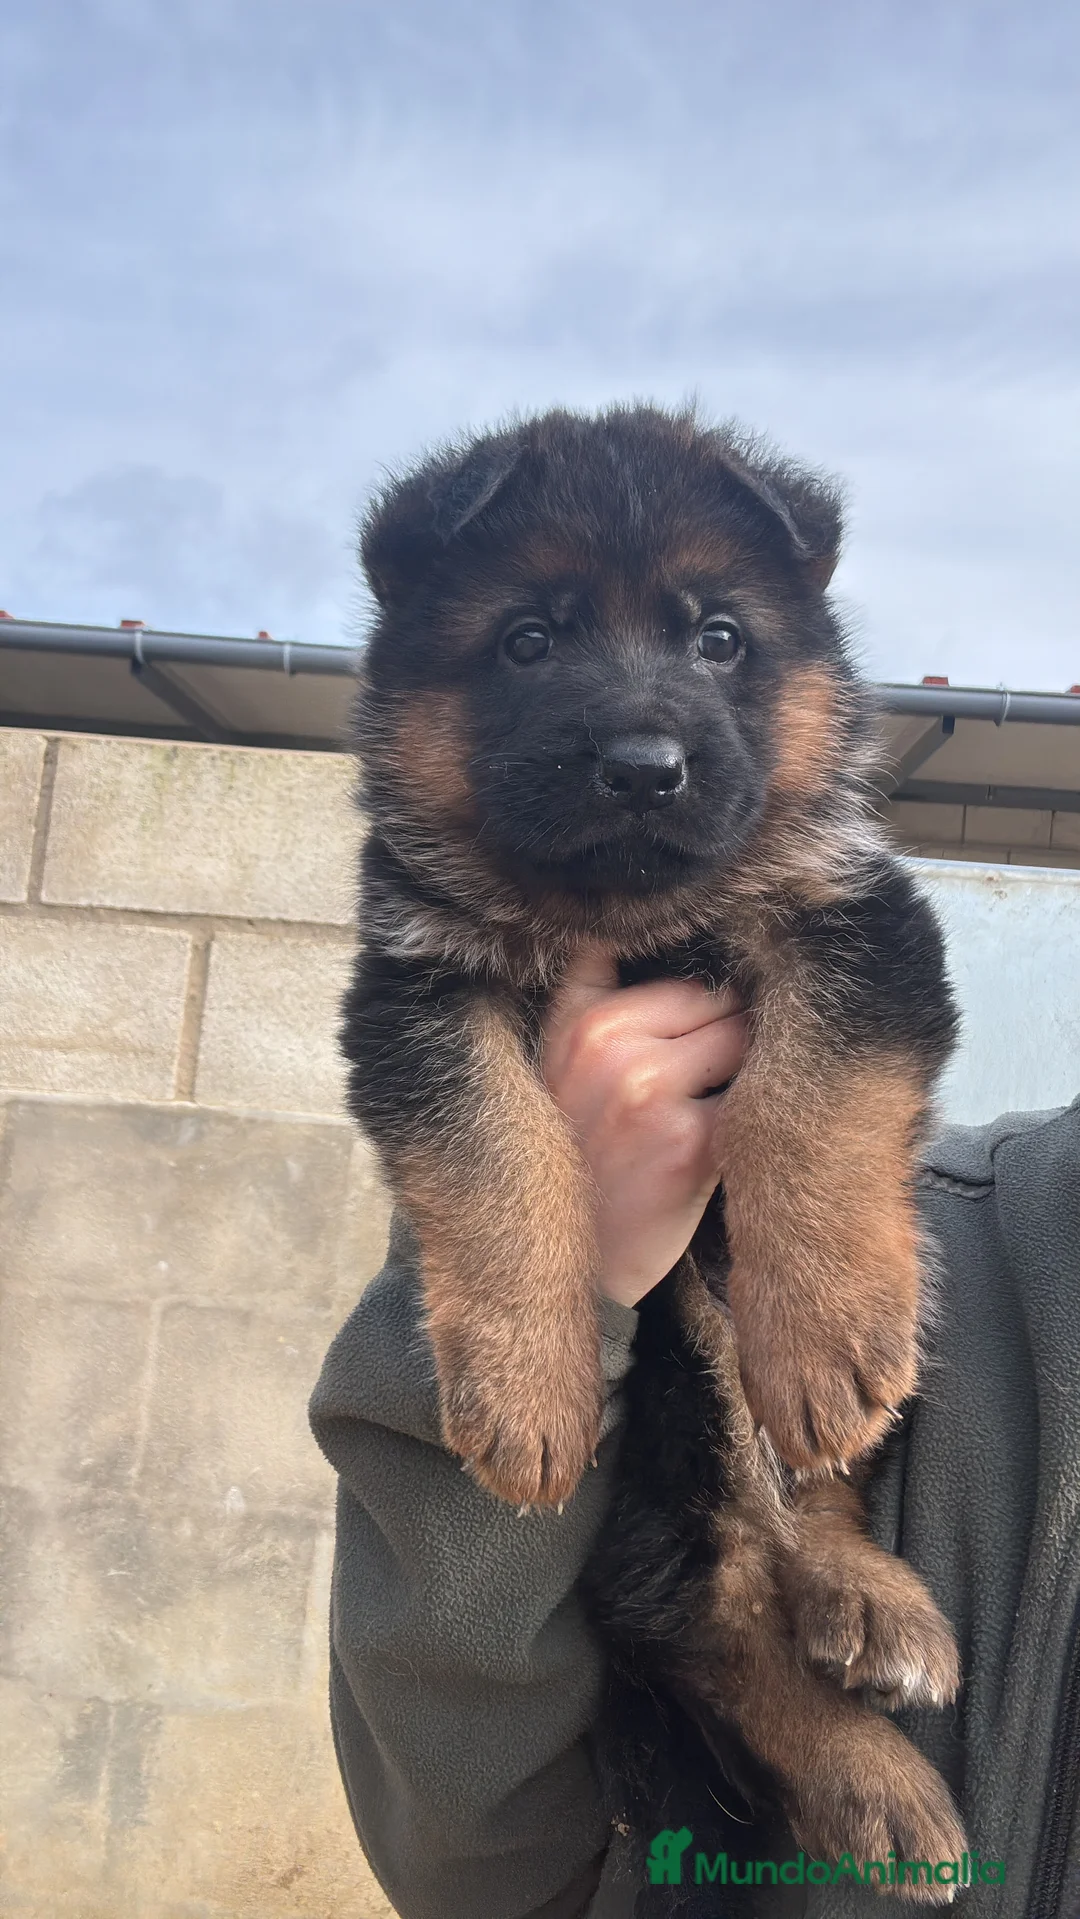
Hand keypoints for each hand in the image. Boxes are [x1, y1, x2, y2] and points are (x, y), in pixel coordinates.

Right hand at [541, 946, 747, 1307]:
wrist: (573, 1261)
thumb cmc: (575, 1155)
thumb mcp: (558, 1062)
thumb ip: (589, 991)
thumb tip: (620, 925)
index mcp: (582, 1021)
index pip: (686, 981)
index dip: (708, 1010)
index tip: (709, 1037)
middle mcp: (612, 1048)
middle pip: (721, 1007)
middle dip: (731, 1039)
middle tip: (716, 1082)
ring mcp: (654, 1093)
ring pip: (744, 1046)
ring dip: (746, 1076)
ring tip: (717, 1111)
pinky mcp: (693, 1145)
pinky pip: (752, 1104)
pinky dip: (752, 1122)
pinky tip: (725, 1148)